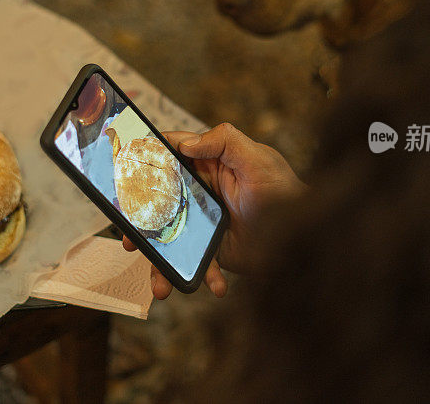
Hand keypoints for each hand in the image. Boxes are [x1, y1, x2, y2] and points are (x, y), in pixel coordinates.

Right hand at [123, 123, 305, 298]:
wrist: (306, 242)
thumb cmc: (286, 194)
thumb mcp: (259, 160)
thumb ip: (226, 142)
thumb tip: (186, 142)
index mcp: (209, 164)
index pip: (171, 154)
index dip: (145, 158)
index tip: (124, 169)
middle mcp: (201, 192)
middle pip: (158, 200)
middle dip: (139, 221)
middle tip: (129, 239)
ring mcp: (203, 223)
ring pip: (169, 238)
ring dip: (160, 262)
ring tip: (160, 284)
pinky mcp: (212, 250)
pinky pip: (194, 263)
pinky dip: (200, 277)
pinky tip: (216, 287)